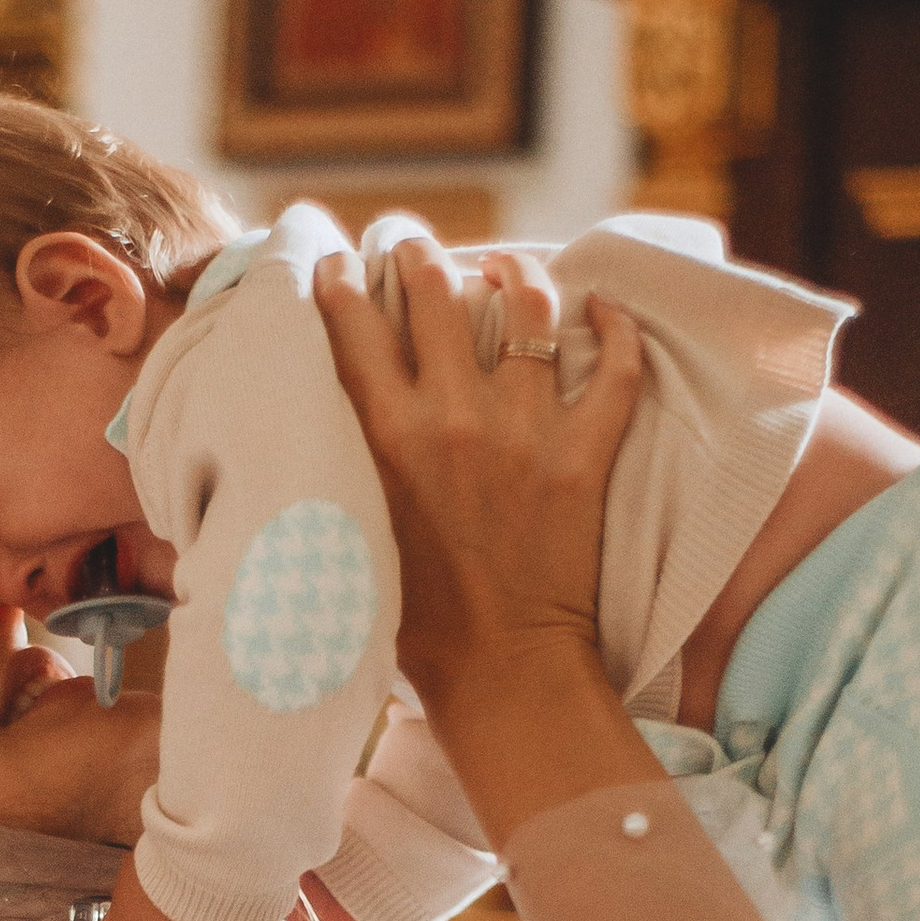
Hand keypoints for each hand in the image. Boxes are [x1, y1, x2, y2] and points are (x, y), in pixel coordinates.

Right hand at [313, 237, 641, 710]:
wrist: (500, 673)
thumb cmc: (412, 623)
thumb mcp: (348, 533)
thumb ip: (335, 469)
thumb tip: (302, 433)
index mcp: (384, 436)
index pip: (353, 325)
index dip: (341, 281)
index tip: (338, 263)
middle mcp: (453, 417)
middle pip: (437, 293)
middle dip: (419, 254)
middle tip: (414, 247)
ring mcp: (526, 432)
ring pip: (528, 310)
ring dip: (514, 274)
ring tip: (505, 269)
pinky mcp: (583, 458)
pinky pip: (615, 373)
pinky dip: (617, 331)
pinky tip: (607, 308)